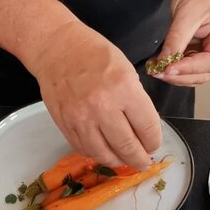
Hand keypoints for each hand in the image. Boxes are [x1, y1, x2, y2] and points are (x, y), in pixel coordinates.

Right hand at [27, 21, 161, 168]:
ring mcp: (81, 118)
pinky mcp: (64, 124)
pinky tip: (103, 150)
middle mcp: (103, 106)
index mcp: (124, 88)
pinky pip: (83, 149)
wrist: (56, 48)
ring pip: (104, 154)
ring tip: (124, 160)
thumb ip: (136, 100)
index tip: (153, 144)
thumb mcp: (126, 70)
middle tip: (144, 162)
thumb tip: (142, 130)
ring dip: (118, 161)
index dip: (154, 141)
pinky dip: (96, 154)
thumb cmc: (94, 53)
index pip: (148, 128)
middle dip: (140, 159)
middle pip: (127, 147)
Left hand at [148, 0, 209, 85]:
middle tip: (157, 72)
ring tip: (156, 69)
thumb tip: (165, 61)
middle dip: (180, 75)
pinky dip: (175, 68)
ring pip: (196, 74)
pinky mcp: (202, 52)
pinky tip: (160, 64)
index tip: (168, 69)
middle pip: (204, 73)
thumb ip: (177, 38)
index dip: (189, 69)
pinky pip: (190, 66)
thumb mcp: (187, 12)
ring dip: (176, 75)